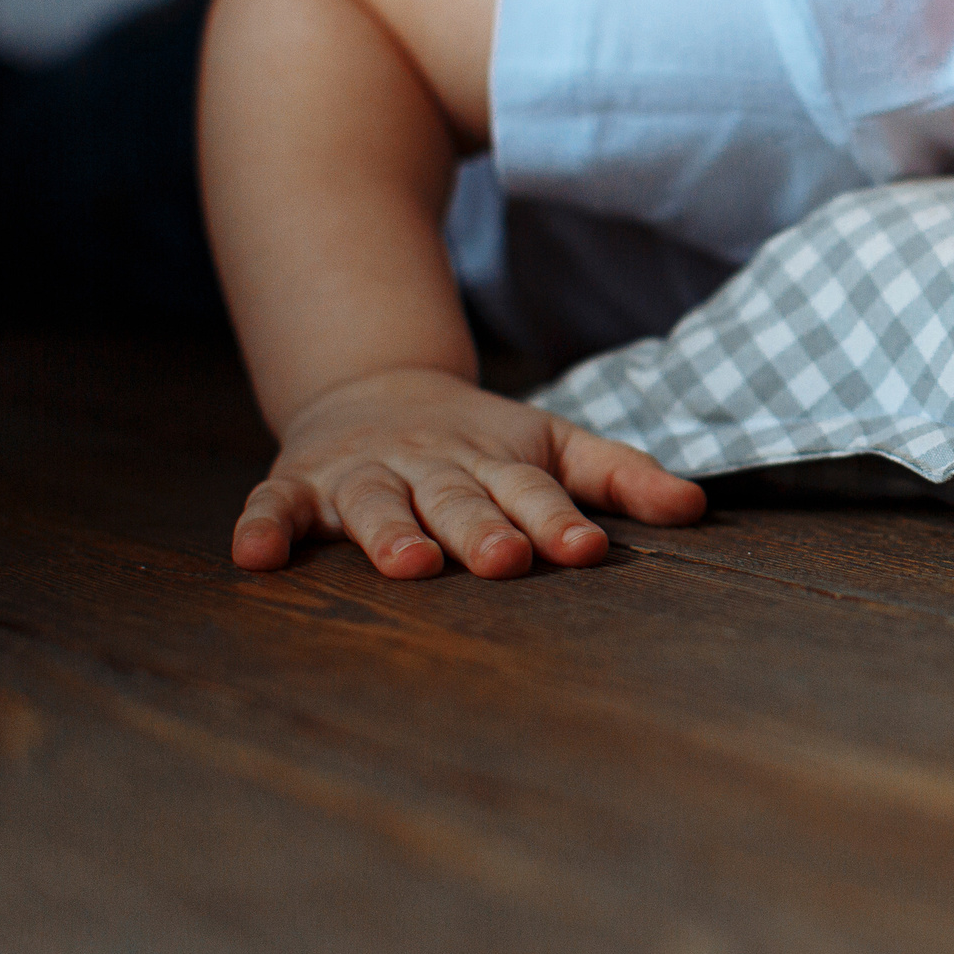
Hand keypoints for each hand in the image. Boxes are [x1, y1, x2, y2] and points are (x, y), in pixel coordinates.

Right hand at [230, 368, 705, 577]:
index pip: (534, 492)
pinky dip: (264, 527)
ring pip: (377, 504)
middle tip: (506, 560)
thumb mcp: (553, 445)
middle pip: (459, 500)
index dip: (559, 519)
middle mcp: (430, 467)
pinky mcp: (301, 485)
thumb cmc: (482, 443)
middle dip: (482, 530)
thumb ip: (621, 476)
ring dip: (390, 532)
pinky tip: (255, 558)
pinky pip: (276, 506)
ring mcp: (364, 475)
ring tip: (410, 564)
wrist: (375, 388)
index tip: (586, 549)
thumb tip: (698, 508)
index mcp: (496, 463)